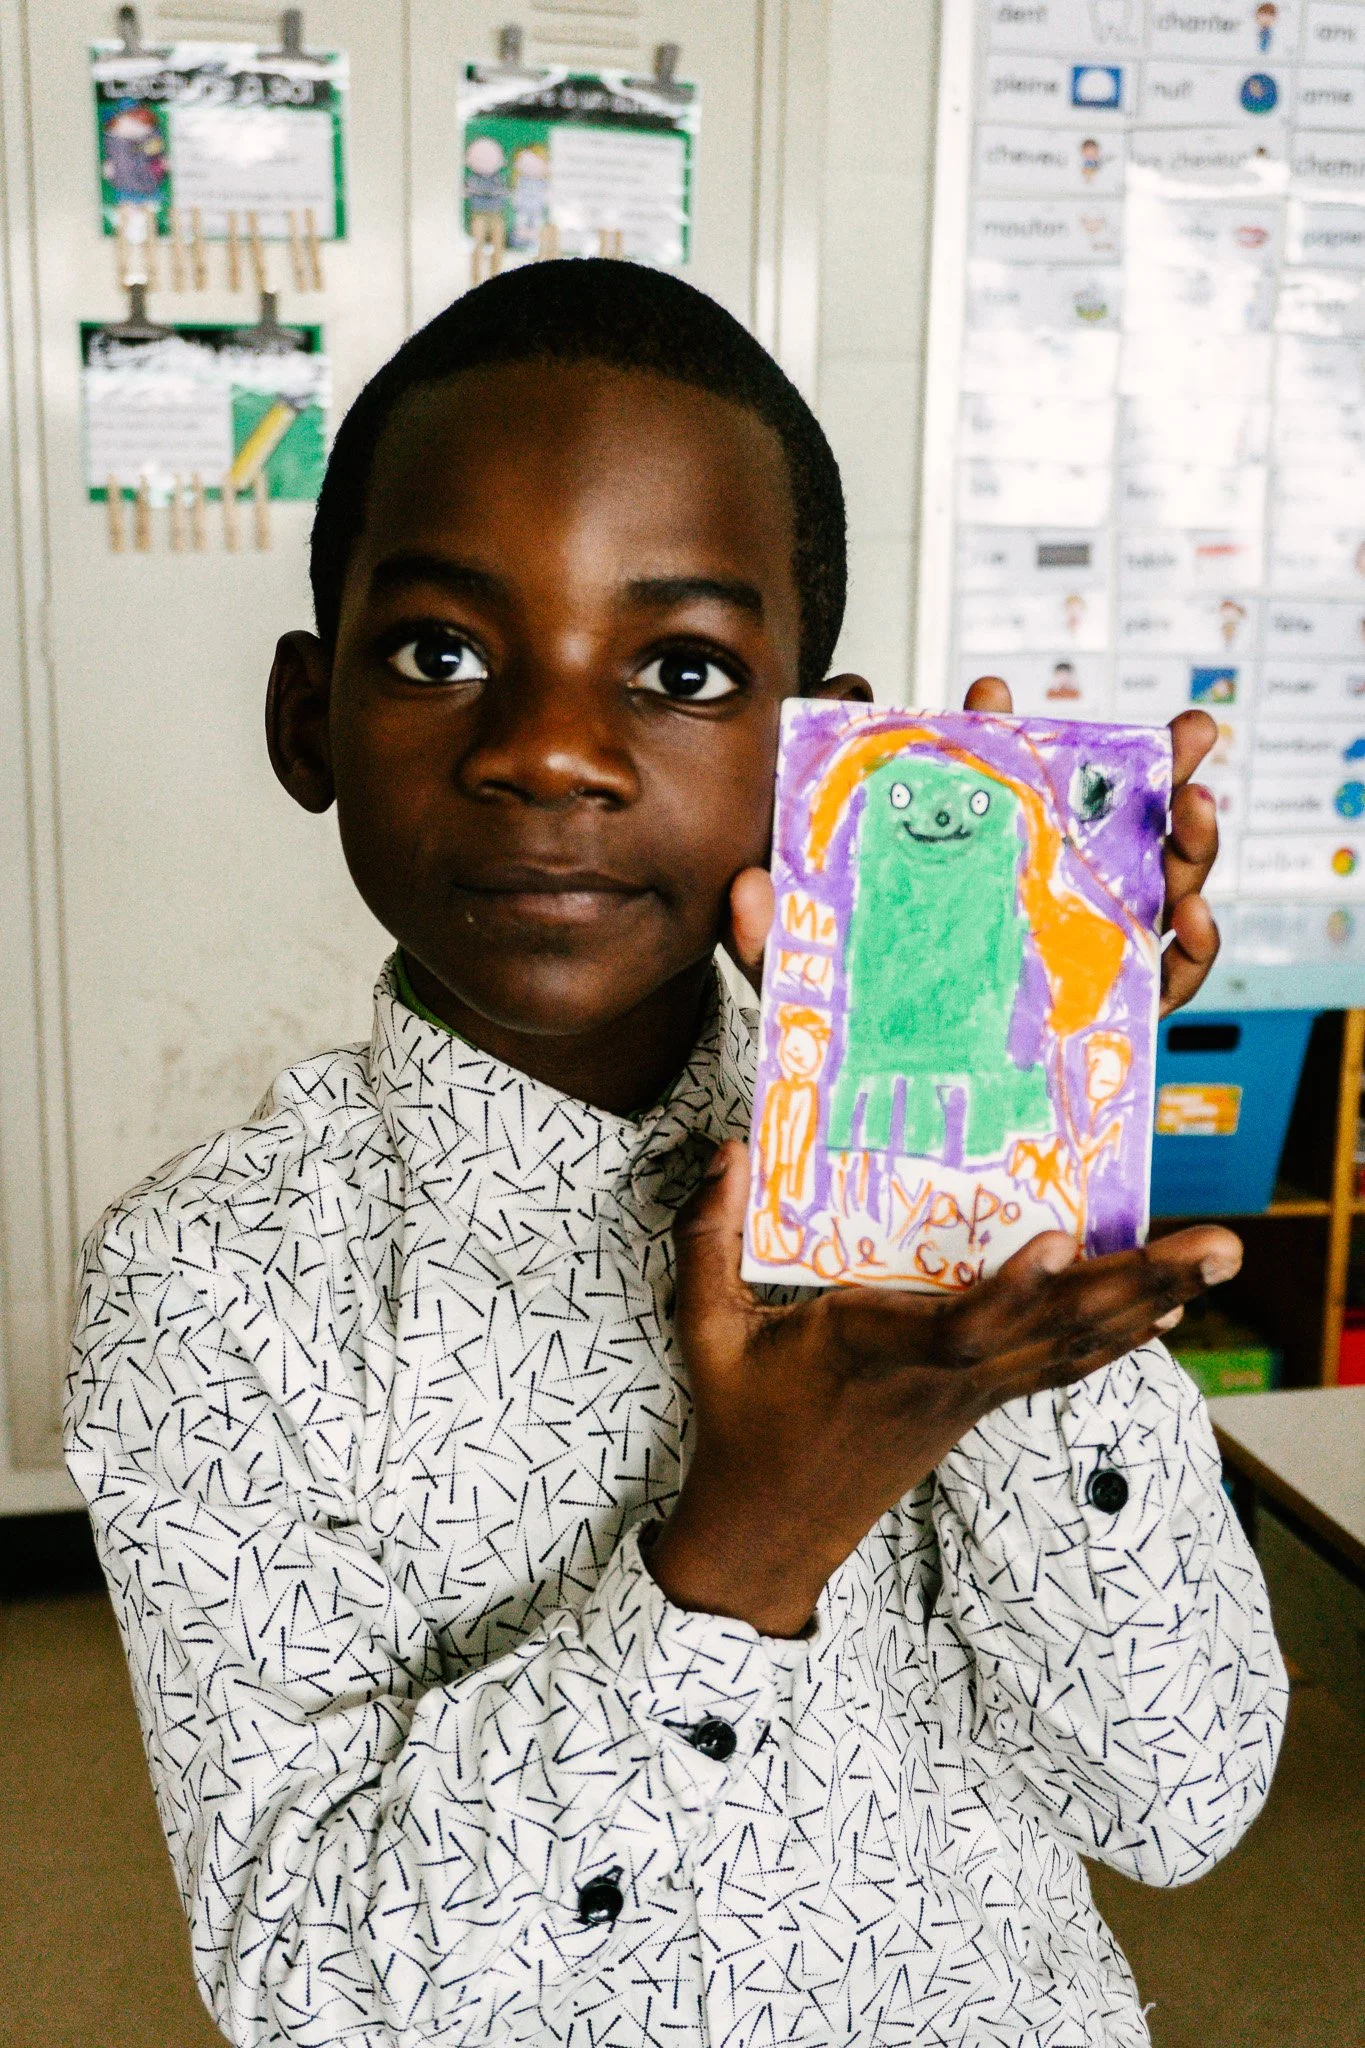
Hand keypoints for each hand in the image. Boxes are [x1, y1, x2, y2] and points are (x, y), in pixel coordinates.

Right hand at [650, 1145, 1241, 1636]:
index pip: (953, 1329)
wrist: (773, 1529)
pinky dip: (1121, 1337)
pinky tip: (1168, 1308)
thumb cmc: (740, 1418)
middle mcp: (939, 1375)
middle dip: (1140, 1284)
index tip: (1057, 1241)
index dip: (1010, 1293)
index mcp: (868, 1351)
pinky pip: (1064, 1368)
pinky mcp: (979, 1405)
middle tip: (1221, 1245)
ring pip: (1074, 1347)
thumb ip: (708, 1236)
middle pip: (1054, 1333)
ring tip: (1219, 1258)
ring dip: (1152, 1301)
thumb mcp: (703, 1330)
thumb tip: (728, 1148)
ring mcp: (969, 1395)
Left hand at [725, 678, 1220, 1013]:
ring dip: (1188, 846)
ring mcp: (1074, 955)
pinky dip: (1194, 952)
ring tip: (1197, 810)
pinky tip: (1196, 920)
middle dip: (1154, 771)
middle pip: (1102, 827)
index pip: (990, 795)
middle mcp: (1029, 903)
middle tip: (1182, 735)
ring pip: (1151, 890)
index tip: (991, 697)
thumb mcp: (808, 979)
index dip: (998, 739)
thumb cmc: (855, 1028)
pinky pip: (1164, 982)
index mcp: (965, 876)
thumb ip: (773, 935)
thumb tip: (743, 888)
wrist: (885, 1118)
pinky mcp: (1104, 1019)